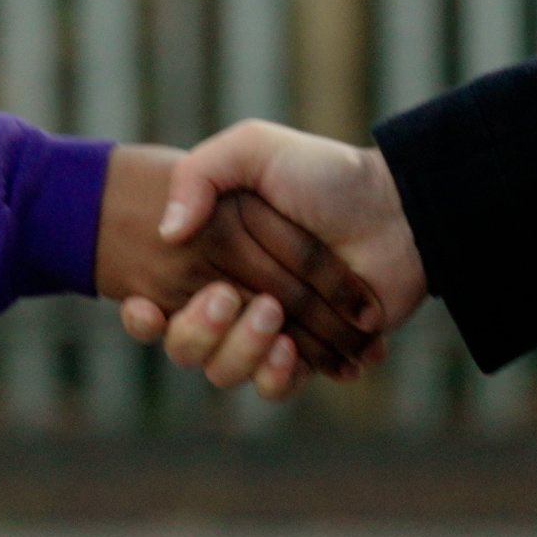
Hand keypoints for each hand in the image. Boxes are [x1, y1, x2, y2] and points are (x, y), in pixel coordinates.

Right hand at [115, 121, 424, 402]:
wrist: (395, 210)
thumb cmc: (323, 174)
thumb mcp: (255, 148)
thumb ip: (199, 173)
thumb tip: (167, 234)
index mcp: (209, 257)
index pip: (155, 302)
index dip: (141, 318)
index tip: (147, 307)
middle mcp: (231, 300)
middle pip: (186, 346)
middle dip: (198, 330)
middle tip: (227, 296)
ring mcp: (269, 333)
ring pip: (226, 372)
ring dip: (241, 350)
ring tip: (274, 315)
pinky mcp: (309, 357)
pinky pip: (275, 388)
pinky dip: (280, 375)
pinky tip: (294, 349)